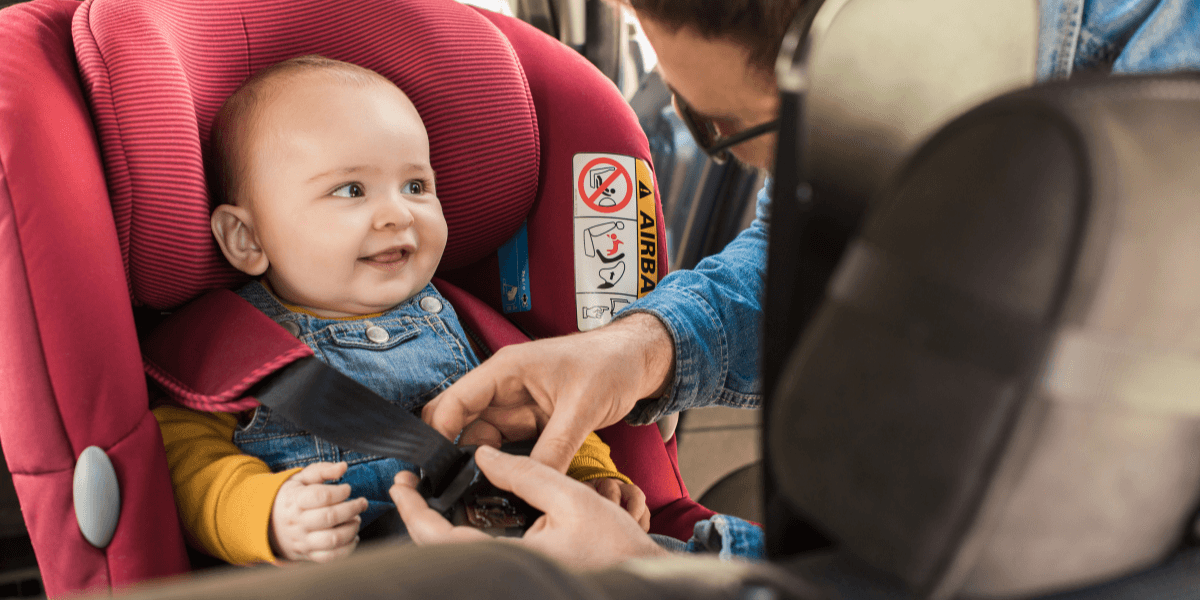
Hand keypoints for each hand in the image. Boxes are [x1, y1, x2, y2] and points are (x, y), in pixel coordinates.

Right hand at [269, 461, 367, 562]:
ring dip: (351, 528)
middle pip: (329, 517)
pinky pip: (330, 556)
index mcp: (295, 501)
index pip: (320, 496)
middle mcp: (298, 522)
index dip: (340, 491)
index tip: (347, 488)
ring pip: (332, 539)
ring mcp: (303, 541)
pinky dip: (347, 548)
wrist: (268, 523)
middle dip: (352, 509)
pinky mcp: (308, 554)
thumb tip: (343, 467)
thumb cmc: (291, 498)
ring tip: (356, 519)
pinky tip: (353, 536)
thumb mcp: (300, 479)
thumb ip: (322, 471)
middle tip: (362, 503)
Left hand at [390, 445, 668, 566]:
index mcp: (511, 559)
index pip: (441, 539)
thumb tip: (484, 455)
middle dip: (419, 517)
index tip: (401, 485)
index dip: (414, 511)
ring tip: (431, 493)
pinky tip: (465, 511)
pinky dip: (463, 534)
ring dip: (438, 526)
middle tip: (409, 485)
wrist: (641, 575)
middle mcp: (505, 571)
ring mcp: (512, 574)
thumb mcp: (572, 497)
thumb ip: (525, 473)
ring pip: (458, 554)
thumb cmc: (615, 545)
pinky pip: (478, 556)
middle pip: (441, 551)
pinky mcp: (519, 574)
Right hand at [422, 314, 674, 471]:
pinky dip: (501, 465)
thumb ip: (555, 448)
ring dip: (478, 463)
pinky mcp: (530, 421)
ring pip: (481, 438)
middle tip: (450, 489)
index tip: (435, 470)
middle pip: (459, 422)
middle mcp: (504, 387)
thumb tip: (532, 483)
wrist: (637, 360)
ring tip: (475, 493)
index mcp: (506, 370)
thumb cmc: (610, 365)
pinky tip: (501, 485)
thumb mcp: (582, 408)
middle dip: (451, 452)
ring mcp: (516, 405)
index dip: (439, 434)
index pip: (455, 401)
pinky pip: (505, 446)